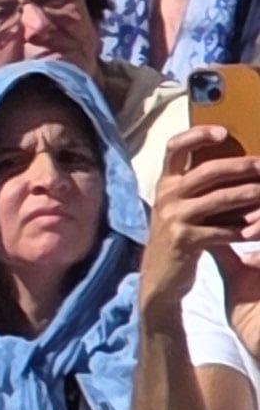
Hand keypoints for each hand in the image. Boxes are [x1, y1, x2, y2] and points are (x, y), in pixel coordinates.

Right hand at [143, 126, 259, 321]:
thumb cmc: (181, 239)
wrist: (160, 278)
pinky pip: (223, 230)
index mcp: (165, 184)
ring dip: (251, 195)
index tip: (223, 132)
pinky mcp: (183, 239)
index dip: (197, 136)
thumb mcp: (181, 209)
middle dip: (241, 166)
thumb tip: (243, 171)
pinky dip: (245, 229)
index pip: (174, 148)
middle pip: (206, 171)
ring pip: (220, 199)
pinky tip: (258, 231)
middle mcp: (166, 196)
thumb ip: (201, 191)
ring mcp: (173, 217)